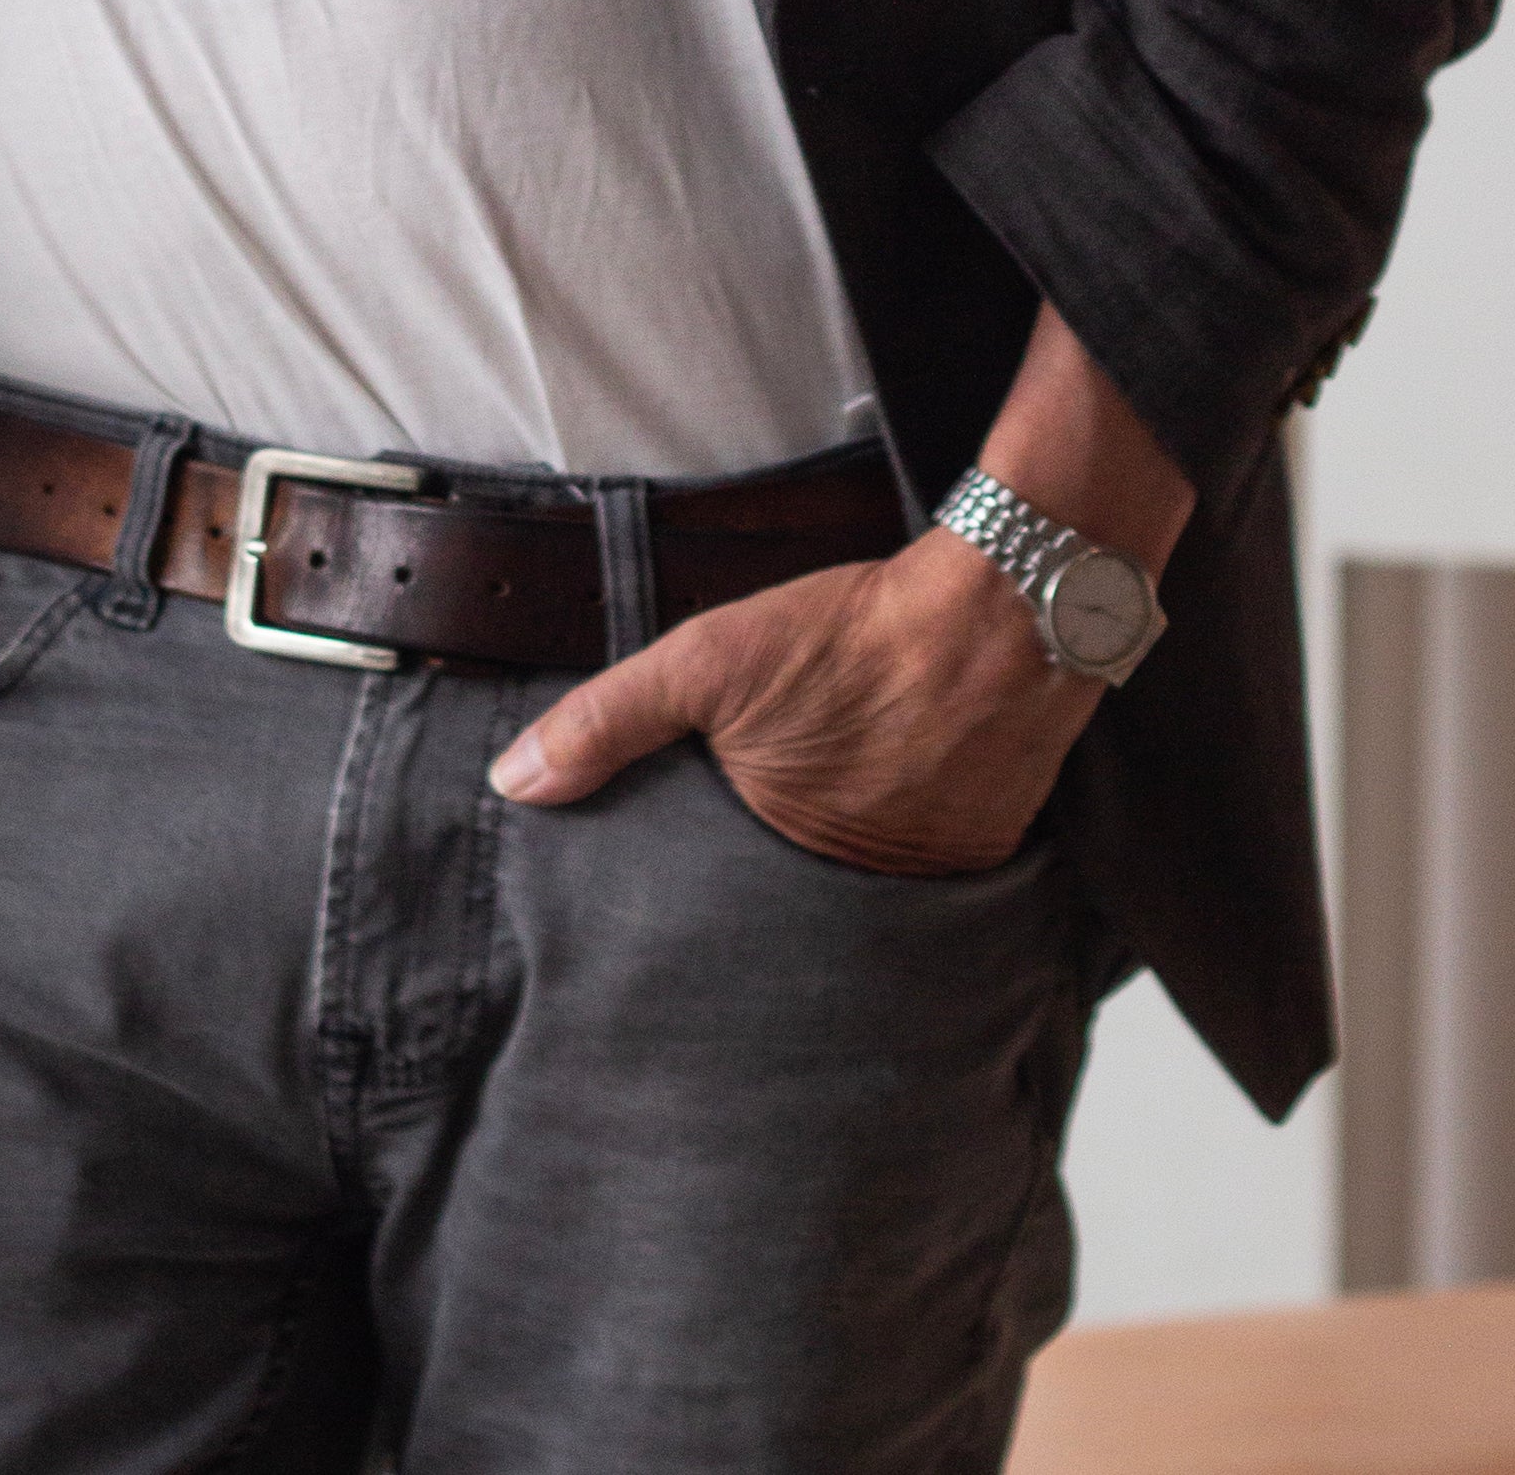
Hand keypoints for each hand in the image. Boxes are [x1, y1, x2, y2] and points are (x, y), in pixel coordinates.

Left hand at [489, 529, 1096, 874]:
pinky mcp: (984, 859)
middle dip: (775, 884)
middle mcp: (859, 893)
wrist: (1001, 613)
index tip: (685, 878)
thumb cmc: (849, 634)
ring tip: (835, 815)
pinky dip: (909, 840)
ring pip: (865, 890)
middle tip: (767, 839)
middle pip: (796, 898)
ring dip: (847, 863)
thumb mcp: (706, 659)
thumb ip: (606, 721)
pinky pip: (929, 871)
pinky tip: (898, 798)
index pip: (723, 902)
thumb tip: (512, 782)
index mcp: (782, 858)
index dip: (705, 884)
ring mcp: (927, 881)